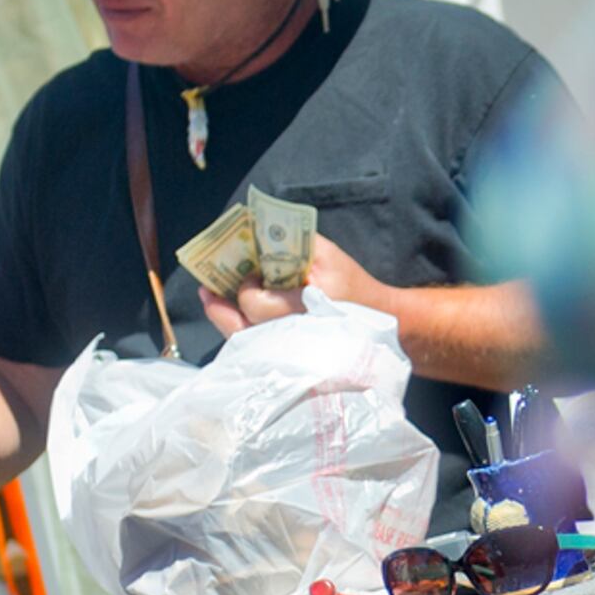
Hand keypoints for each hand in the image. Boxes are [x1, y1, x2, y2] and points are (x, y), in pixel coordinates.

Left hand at [201, 236, 384, 338]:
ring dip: (223, 319)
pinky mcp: (292, 364)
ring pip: (245, 344)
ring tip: (210, 299)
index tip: (248, 275)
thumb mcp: (329, 256)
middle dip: (226, 306)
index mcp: (309, 308)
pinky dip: (237, 331)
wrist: (384, 323)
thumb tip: (252, 230)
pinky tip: (226, 315)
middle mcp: (298, 338)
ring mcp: (294, 356)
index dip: (245, 288)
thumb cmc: (352, 285)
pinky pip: (254, 353)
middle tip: (217, 288)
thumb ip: (293, 242)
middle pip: (245, 329)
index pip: (258, 305)